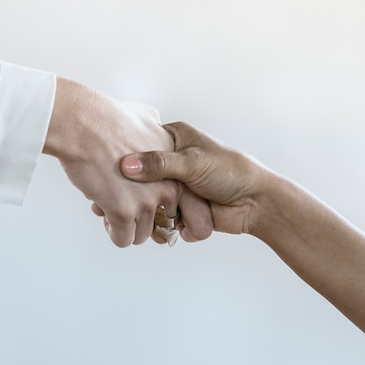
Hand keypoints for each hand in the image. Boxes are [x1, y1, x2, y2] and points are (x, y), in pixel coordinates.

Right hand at [44, 80, 211, 245]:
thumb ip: (155, 126)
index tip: (137, 193)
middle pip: (161, 222)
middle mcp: (167, 186)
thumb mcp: (144, 115)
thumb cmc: (107, 118)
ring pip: (141, 234)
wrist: (83, 121)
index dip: (156, 201)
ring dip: (125, 226)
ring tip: (110, 204)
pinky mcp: (124, 211)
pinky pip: (123, 239)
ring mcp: (147, 200)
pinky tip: (105, 212)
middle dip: (140, 218)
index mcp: (174, 166)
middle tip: (120, 200)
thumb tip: (155, 122)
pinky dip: (114, 232)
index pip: (176, 200)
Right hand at [120, 121, 274, 235]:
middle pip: (140, 176)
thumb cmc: (230, 171)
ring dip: (143, 208)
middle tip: (110, 199)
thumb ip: (158, 164)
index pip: (140, 144)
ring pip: (148, 197)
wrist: (256, 202)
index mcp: (173, 139)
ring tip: (130, 213)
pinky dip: (159, 223)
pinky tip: (154, 225)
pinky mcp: (179, 208)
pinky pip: (160, 216)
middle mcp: (171, 161)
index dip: (125, 157)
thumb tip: (125, 166)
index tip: (109, 169)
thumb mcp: (192, 162)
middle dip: (131, 189)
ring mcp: (174, 185)